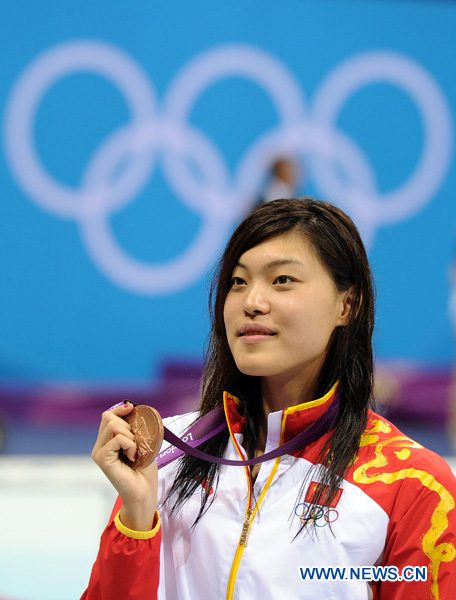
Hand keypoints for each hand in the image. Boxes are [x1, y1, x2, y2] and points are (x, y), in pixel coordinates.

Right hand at [92, 403, 157, 530]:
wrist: (144, 492)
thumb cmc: (144, 470)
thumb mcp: (140, 443)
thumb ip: (134, 429)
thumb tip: (133, 409)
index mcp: (107, 441)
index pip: (107, 415)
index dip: (120, 409)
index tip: (131, 408)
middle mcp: (99, 446)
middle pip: (109, 417)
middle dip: (128, 425)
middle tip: (136, 444)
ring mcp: (99, 452)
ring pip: (113, 426)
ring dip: (130, 436)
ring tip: (135, 451)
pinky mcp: (102, 459)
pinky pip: (118, 439)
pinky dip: (130, 444)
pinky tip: (133, 457)